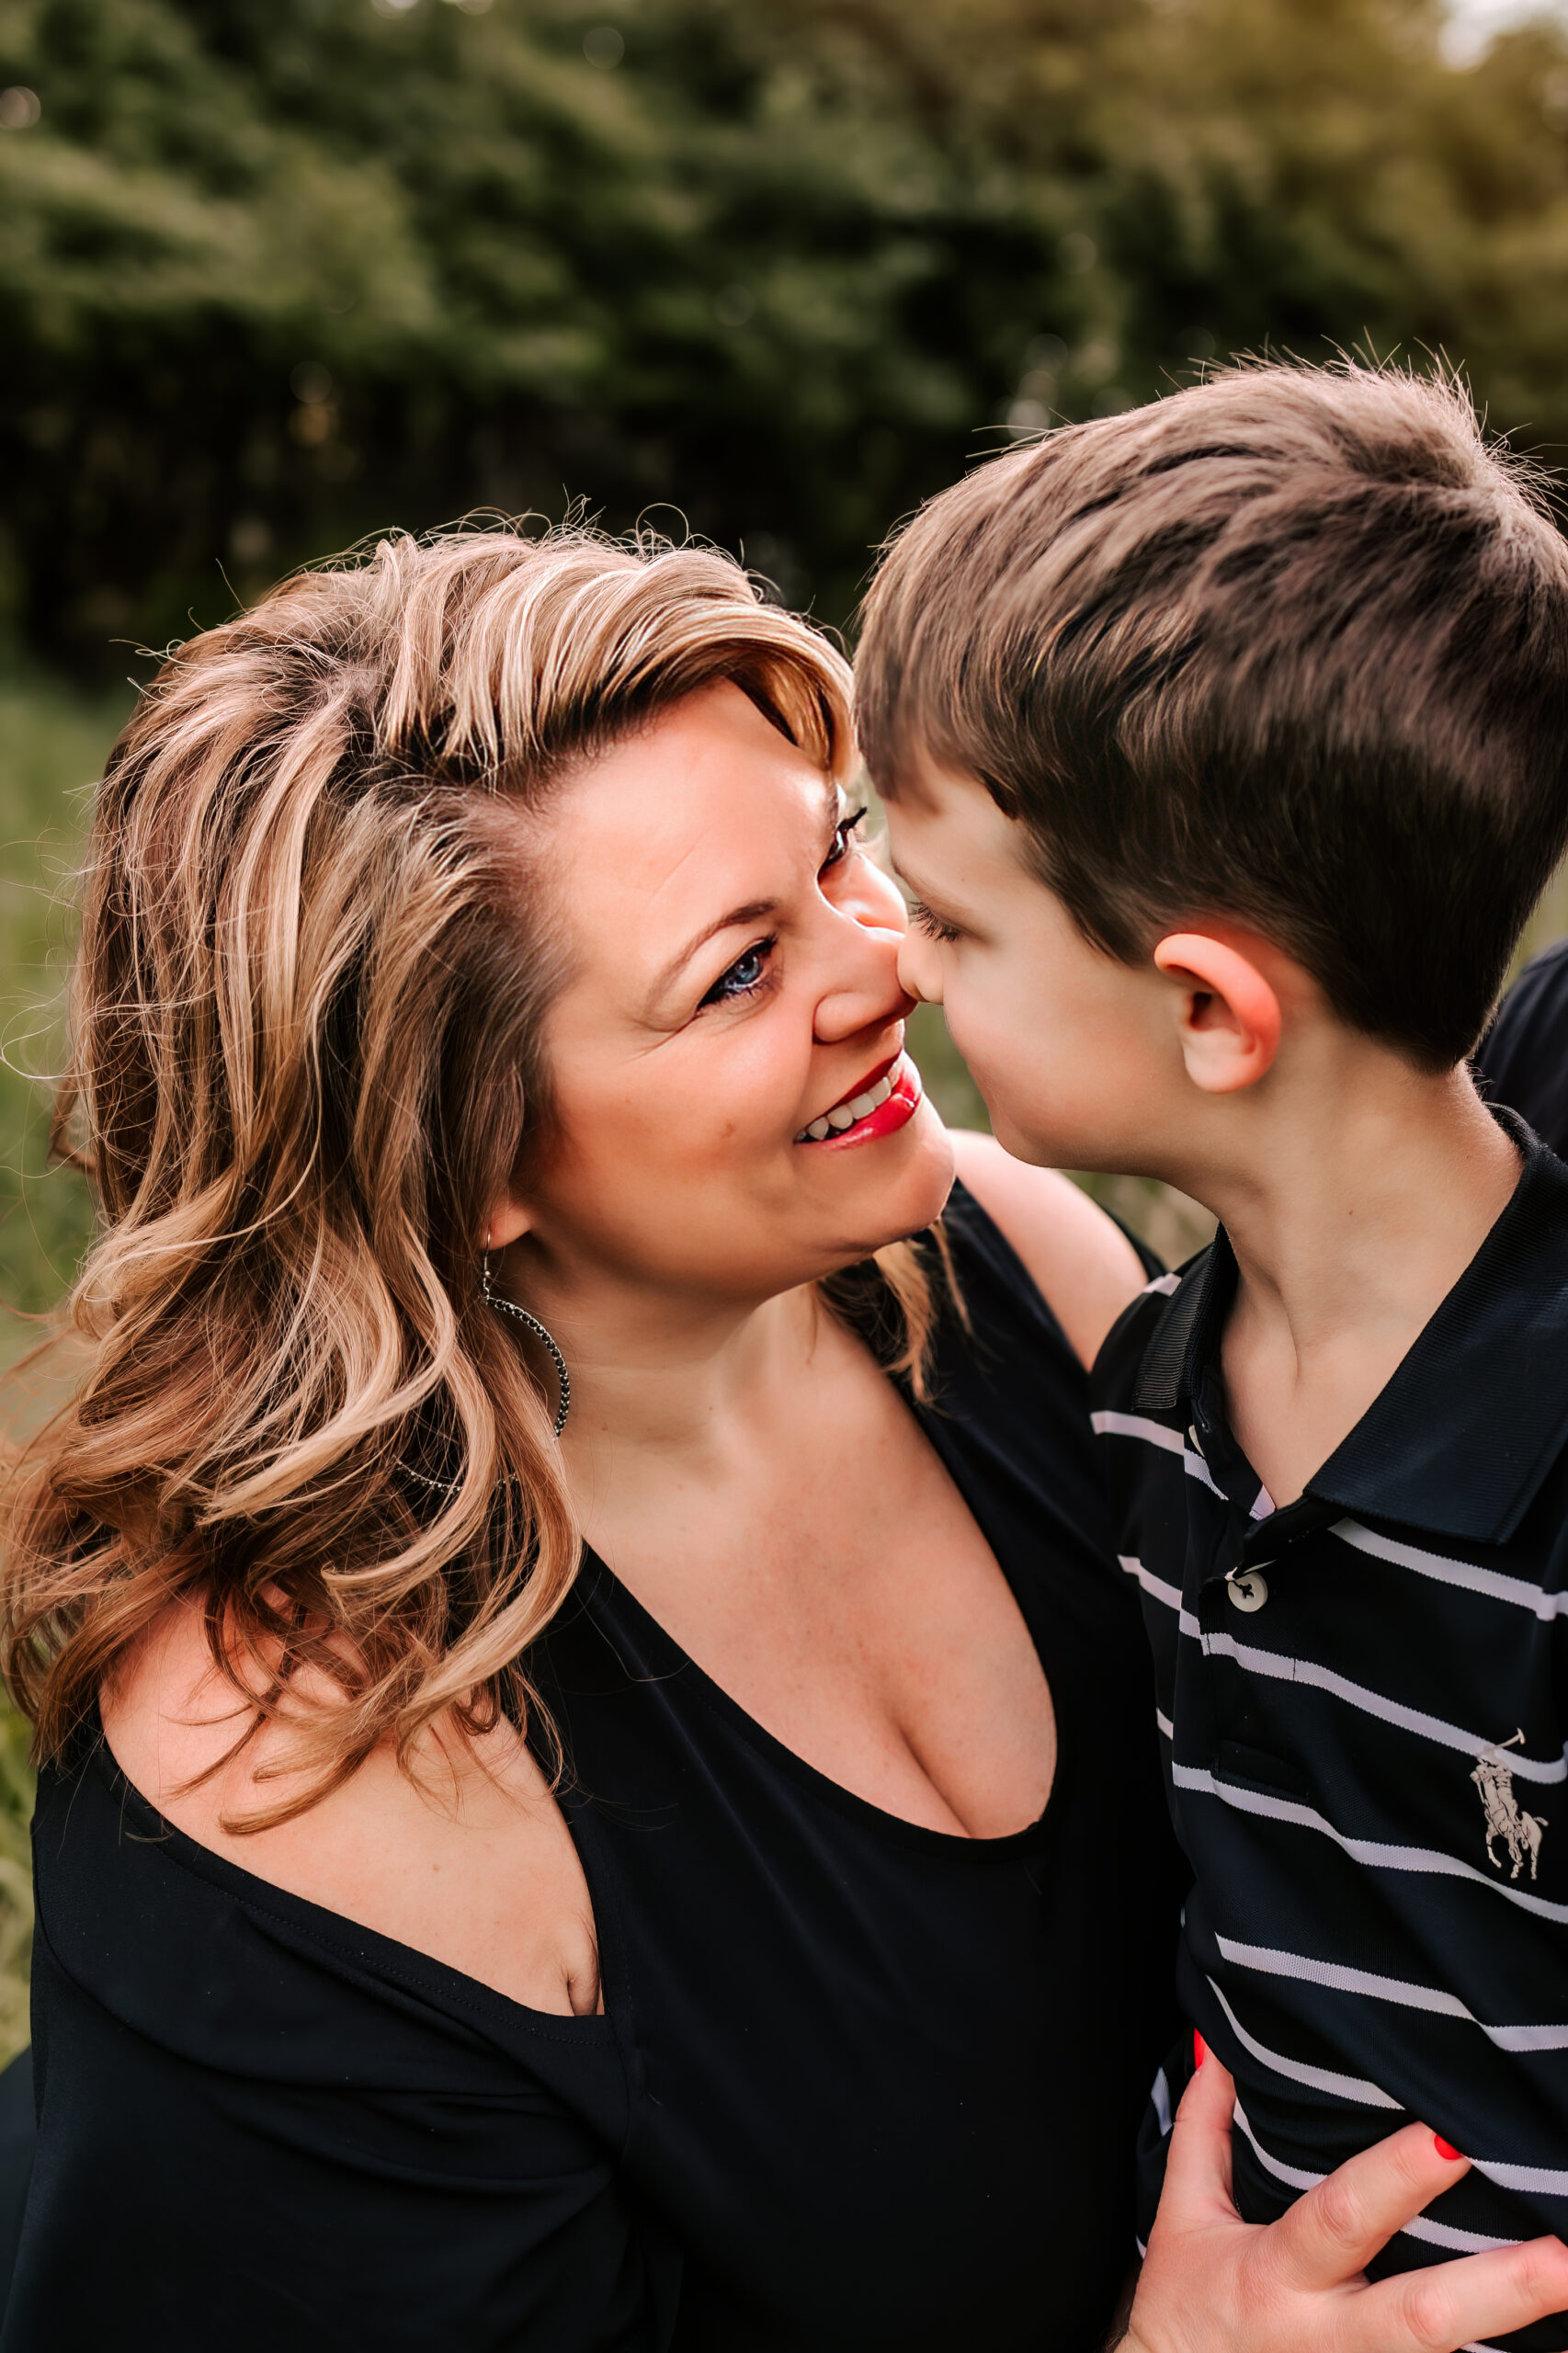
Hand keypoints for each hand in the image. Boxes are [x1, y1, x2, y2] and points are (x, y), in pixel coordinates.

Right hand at [1122, 2043, 1567, 2352]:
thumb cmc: (1187, 2309)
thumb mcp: (1185, 2219)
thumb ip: (1205, 2128)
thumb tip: (1217, 2044)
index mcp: (1278, 2274)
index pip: (1341, 2218)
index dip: (1394, 2181)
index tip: (1453, 2138)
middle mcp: (1327, 2338)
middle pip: (1421, 2319)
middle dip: (1501, 2290)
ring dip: (1527, 2345)